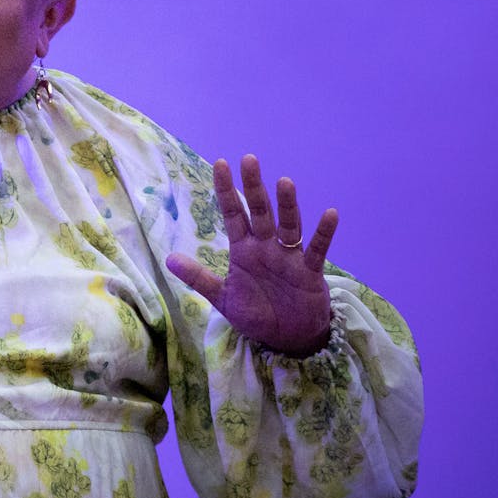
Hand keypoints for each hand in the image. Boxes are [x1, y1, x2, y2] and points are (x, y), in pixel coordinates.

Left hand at [164, 154, 336, 355]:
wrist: (287, 339)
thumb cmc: (256, 314)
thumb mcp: (222, 297)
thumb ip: (199, 277)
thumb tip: (168, 258)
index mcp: (244, 250)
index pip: (233, 214)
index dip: (226, 191)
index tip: (220, 164)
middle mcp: (267, 247)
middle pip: (260, 211)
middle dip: (254, 187)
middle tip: (249, 159)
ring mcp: (289, 257)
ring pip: (289, 225)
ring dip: (288, 205)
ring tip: (284, 182)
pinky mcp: (310, 272)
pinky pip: (318, 249)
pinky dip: (324, 233)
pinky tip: (330, 214)